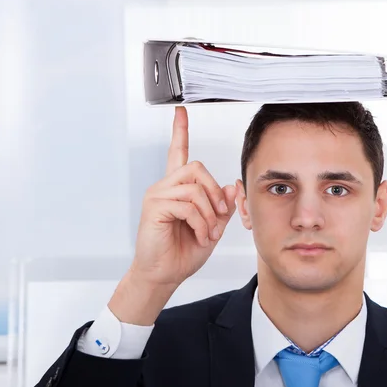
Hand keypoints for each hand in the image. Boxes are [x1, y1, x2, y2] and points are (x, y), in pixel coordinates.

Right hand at [110, 107, 237, 324]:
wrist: (164, 274)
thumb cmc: (183, 252)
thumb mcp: (212, 226)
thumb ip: (222, 206)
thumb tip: (232, 186)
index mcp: (178, 189)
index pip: (178, 153)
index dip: (180, 131)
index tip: (180, 112)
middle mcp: (165, 187)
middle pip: (197, 168)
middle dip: (215, 192)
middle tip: (219, 215)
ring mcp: (157, 196)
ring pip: (195, 187)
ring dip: (210, 213)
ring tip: (209, 231)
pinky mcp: (154, 207)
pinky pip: (188, 205)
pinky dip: (202, 223)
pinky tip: (201, 236)